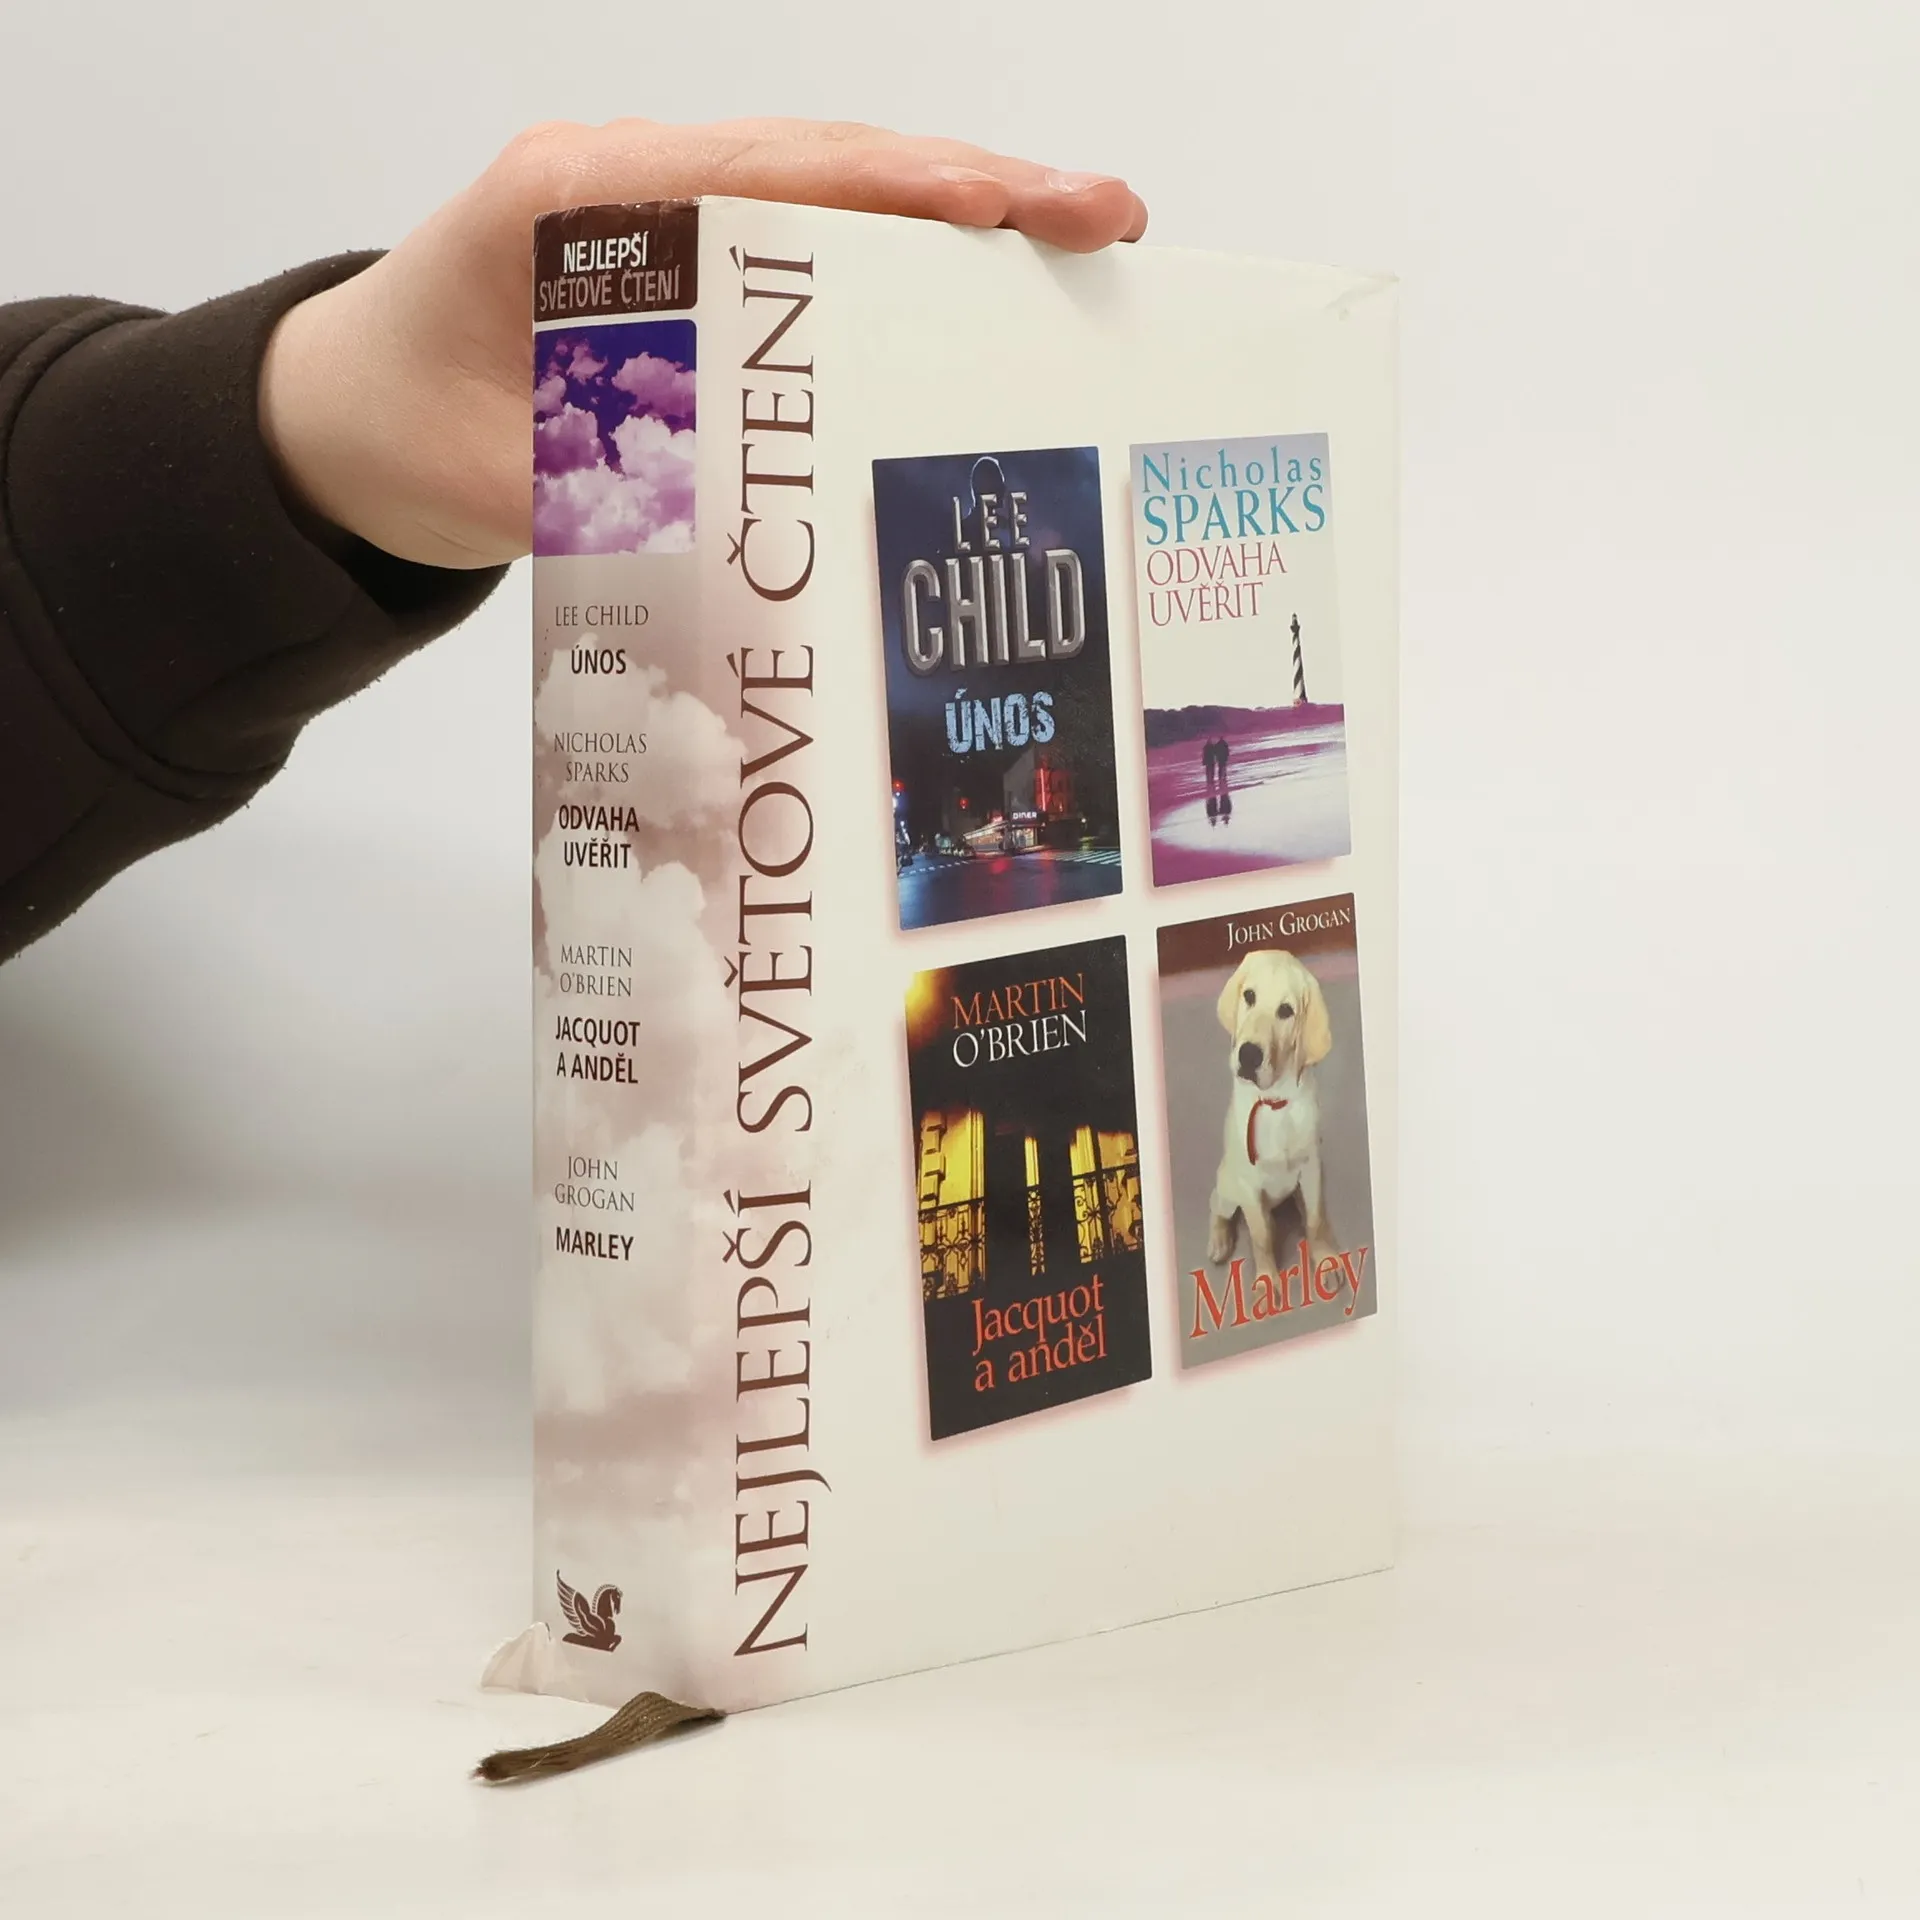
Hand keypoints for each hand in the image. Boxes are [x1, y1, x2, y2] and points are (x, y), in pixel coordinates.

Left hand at [258, 119, 1147, 569]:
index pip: (776, 173)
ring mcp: (660, 208)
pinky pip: (799, 236)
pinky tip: (972, 295)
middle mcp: (632, 180)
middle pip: (829, 160)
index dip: (910, 189)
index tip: (1024, 210)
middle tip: (1106, 220)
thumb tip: (769, 529)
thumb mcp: (510, 483)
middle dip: (976, 189)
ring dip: (951, 219)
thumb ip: (626, 493)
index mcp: (581, 202)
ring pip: (827, 189)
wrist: (336, 417)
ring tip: (1073, 249)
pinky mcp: (678, 254)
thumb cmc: (404, 434)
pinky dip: (891, 256)